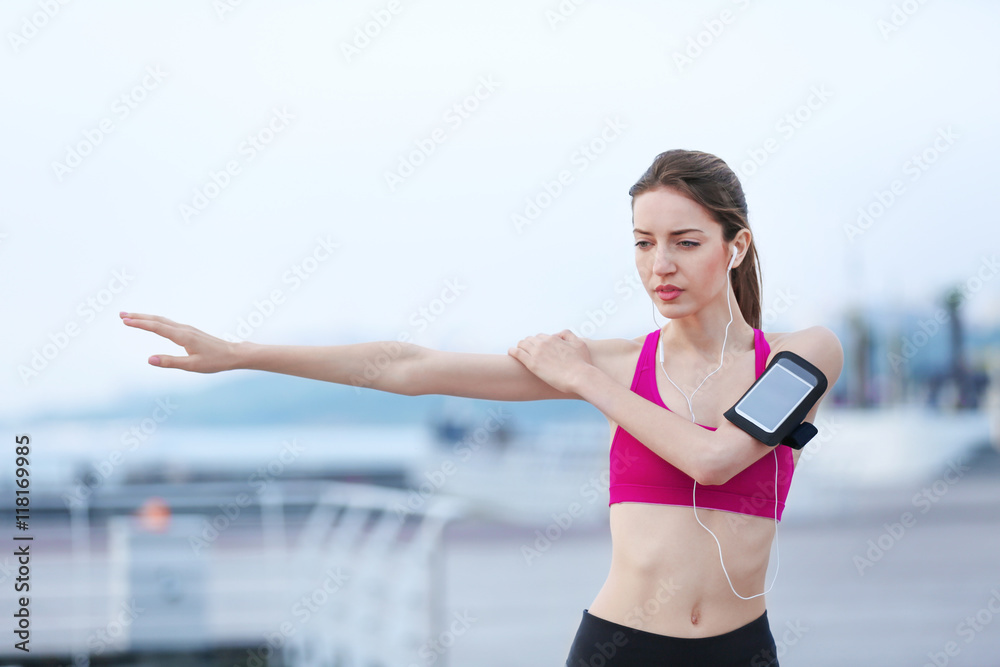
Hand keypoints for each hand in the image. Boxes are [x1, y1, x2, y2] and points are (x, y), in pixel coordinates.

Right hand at [120, 311, 239, 372]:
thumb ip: (170, 362)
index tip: (125, 321)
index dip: (140, 323)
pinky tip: (152, 323)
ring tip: (131, 317)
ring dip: (146, 317)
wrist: (233, 353)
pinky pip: (168, 323)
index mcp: (183, 336)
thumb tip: (149, 360)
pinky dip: (156, 321)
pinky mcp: (189, 332)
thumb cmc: (215, 361)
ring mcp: (187, 329)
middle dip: (138, 317)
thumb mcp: (192, 366)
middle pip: (157, 320)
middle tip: (121, 314)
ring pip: (163, 320)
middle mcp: (184, 329)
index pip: (157, 327)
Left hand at [507, 329, 592, 394]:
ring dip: (520, 346)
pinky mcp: (532, 364)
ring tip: (518, 351)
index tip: (537, 348)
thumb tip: (558, 334)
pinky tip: (511, 352)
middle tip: (526, 350)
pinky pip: (517, 353)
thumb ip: (569, 335)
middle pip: (530, 339)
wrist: (580, 376)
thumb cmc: (582, 363)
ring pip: (522, 344)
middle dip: (528, 344)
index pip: (541, 337)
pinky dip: (512, 351)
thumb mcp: (580, 343)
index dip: (538, 342)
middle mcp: (543, 343)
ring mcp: (537, 353)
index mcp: (553, 339)